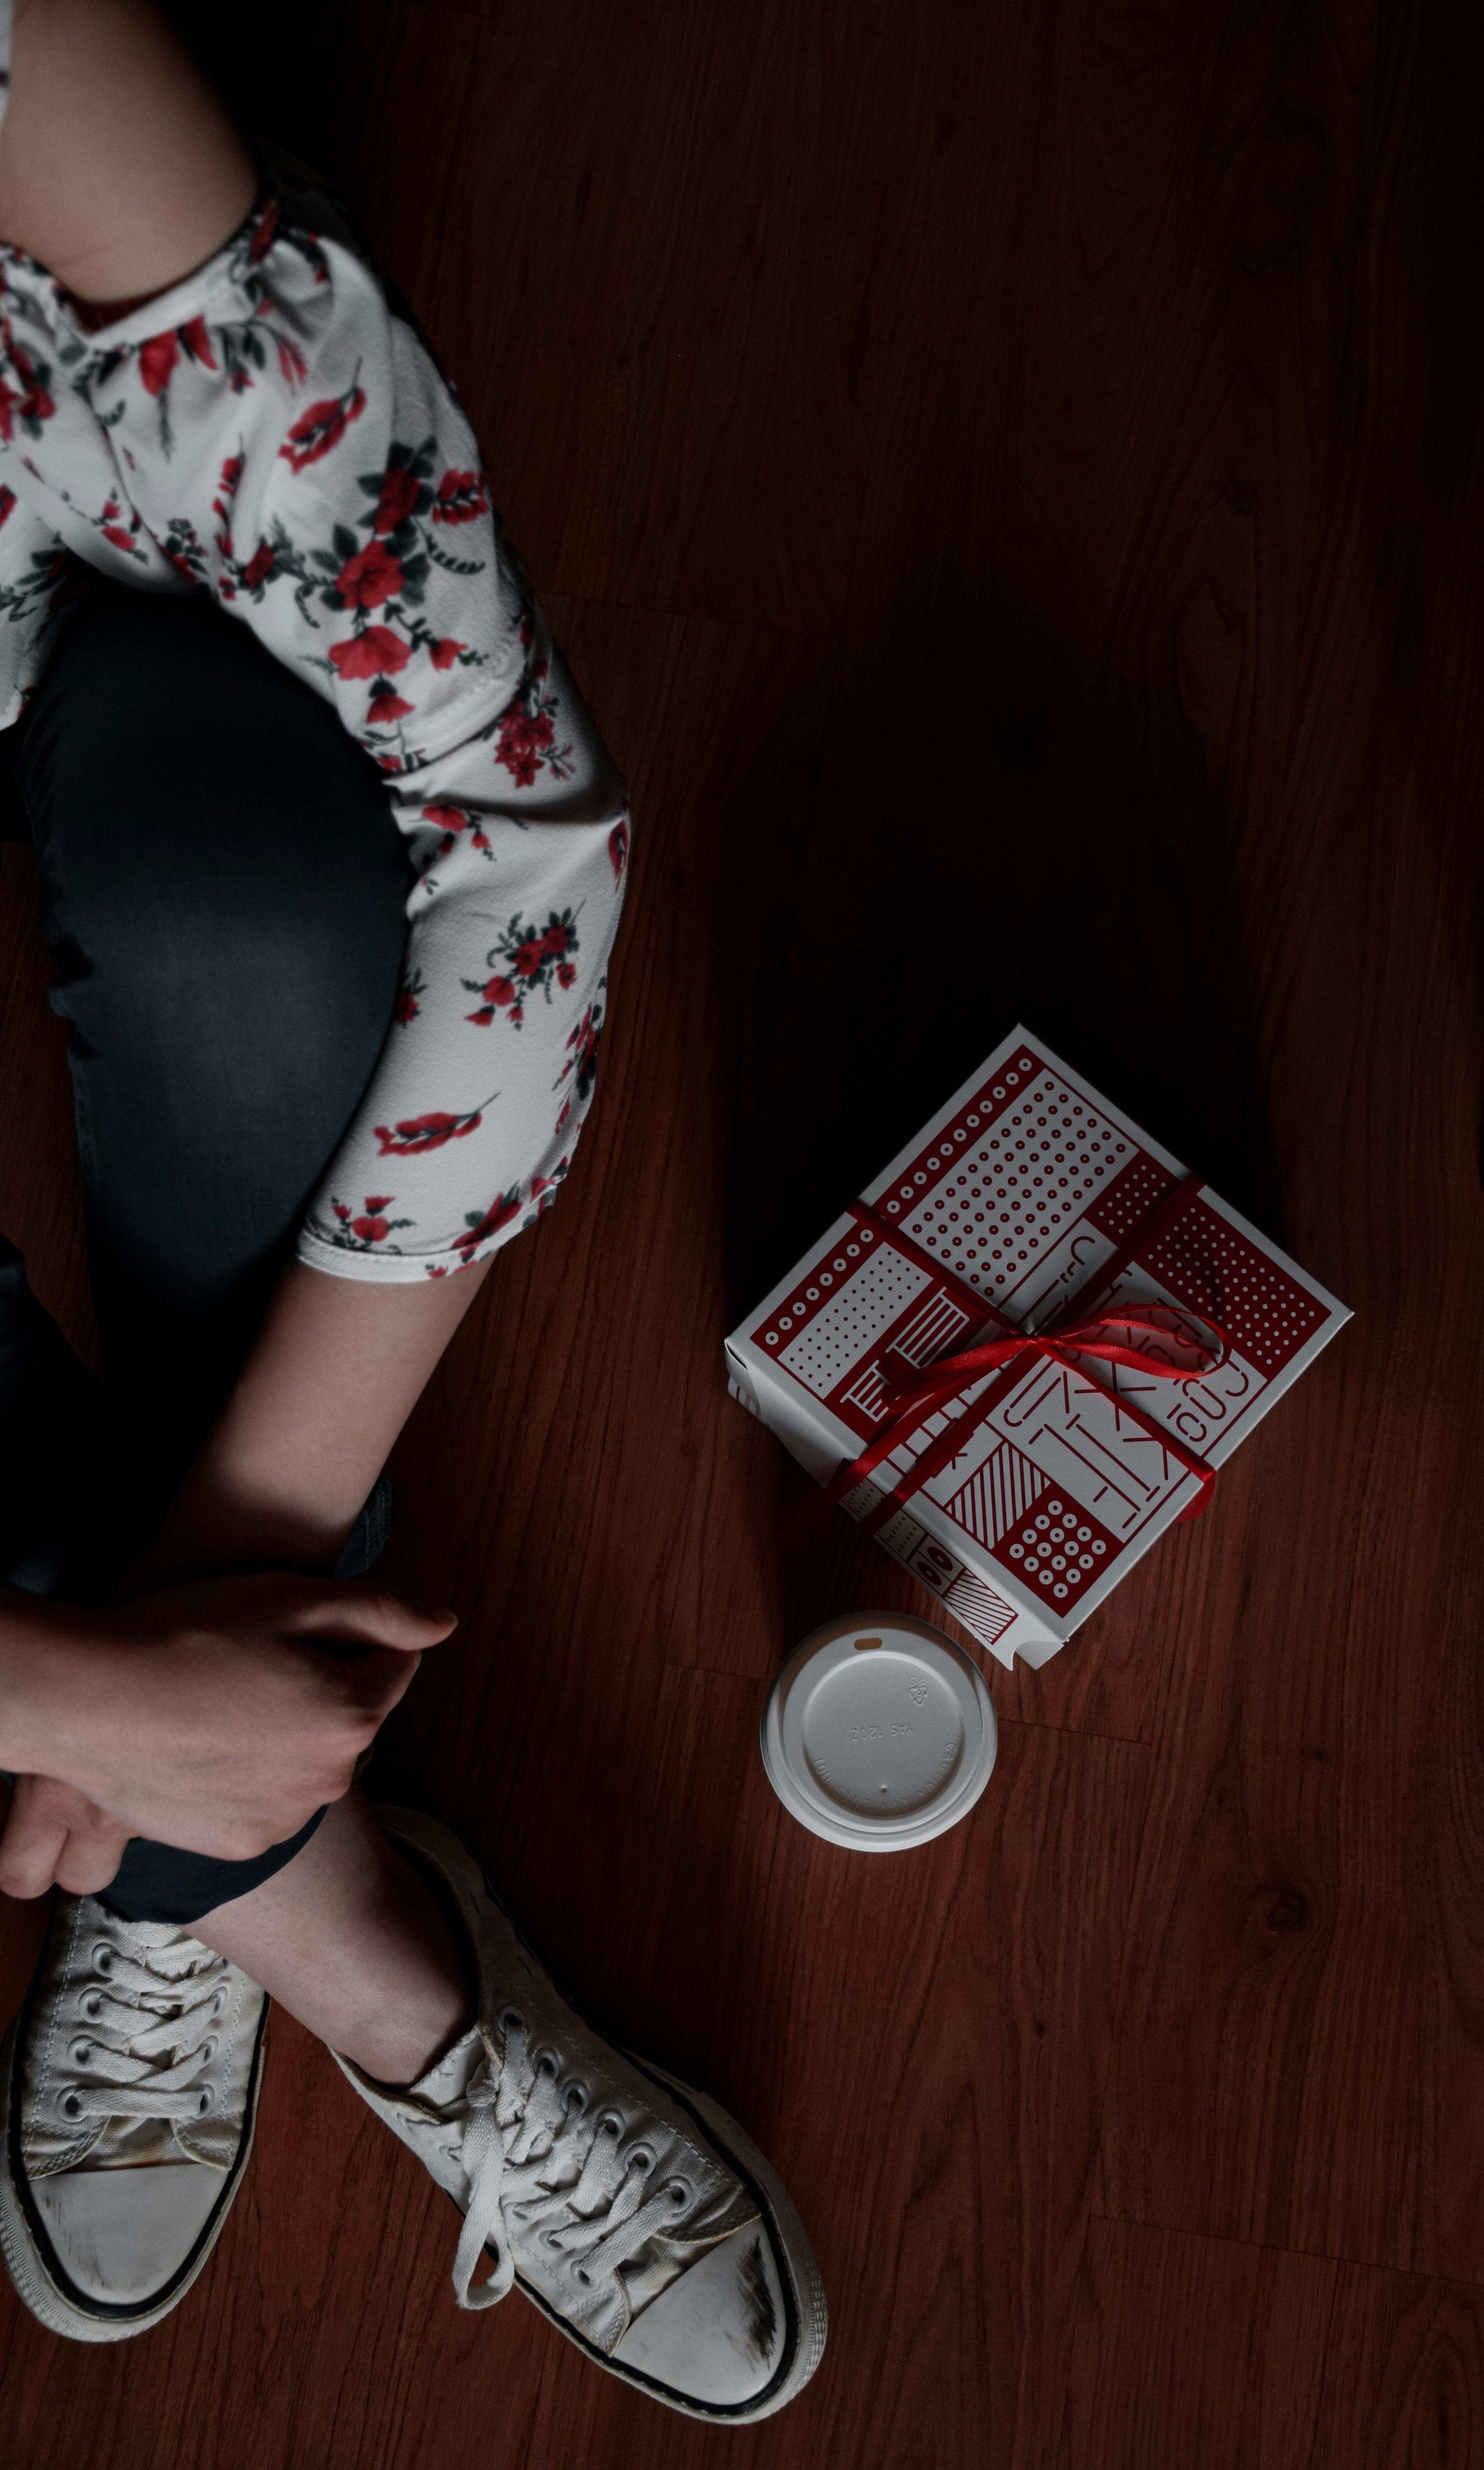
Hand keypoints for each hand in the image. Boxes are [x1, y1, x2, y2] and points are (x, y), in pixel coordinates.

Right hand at [0, 1572, 453, 1888]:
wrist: (90, 1700)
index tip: (297, 1630)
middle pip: (351, 1718)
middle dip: (325, 1689)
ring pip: (309, 1762)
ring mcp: (282, 1820)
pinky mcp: (239, 1843)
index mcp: (352, 1718)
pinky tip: (206, 1743)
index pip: (393, 1666)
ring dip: (288, 1735)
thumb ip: (379, 1612)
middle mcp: (329, 1782)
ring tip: (222, 1702)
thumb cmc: (187, 1635)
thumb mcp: (290, 1598)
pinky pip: (268, 1799)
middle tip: (253, 1661)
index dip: (351, 1638)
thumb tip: (444, 1624)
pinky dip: (251, 1775)